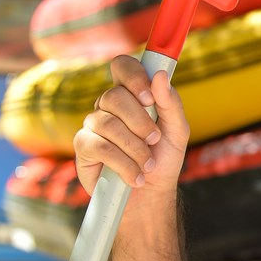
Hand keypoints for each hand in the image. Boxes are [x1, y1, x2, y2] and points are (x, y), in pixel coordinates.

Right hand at [73, 55, 189, 196]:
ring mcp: (93, 124)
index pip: (123, 66)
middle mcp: (109, 105)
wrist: (150, 193)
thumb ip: (171, 104)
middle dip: (140, 121)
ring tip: (147, 164)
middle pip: (114, 96)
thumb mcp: (177, 132)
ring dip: (135, 147)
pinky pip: (98, 146)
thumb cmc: (163, 158)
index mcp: (132, 95)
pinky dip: (123, 163)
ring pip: (107, 123)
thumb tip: (160, 75)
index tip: (150, 97)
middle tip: (155, 139)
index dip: (133, 76)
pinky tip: (135, 176)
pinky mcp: (83, 147)